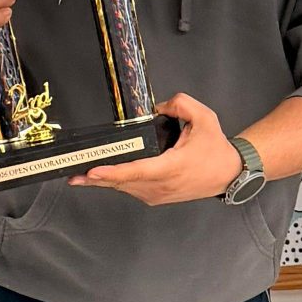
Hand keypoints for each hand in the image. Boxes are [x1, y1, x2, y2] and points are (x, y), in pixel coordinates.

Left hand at [73, 91, 242, 204]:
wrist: (228, 174)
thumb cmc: (216, 149)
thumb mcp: (204, 117)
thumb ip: (179, 103)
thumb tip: (156, 107)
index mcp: (172, 167)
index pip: (136, 171)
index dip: (112, 172)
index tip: (92, 170)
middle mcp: (162, 185)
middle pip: (123, 182)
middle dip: (96, 178)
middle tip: (73, 173)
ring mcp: (157, 194)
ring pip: (124, 188)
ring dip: (104, 181)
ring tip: (82, 175)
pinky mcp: (156, 197)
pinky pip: (131, 190)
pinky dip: (117, 182)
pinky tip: (103, 177)